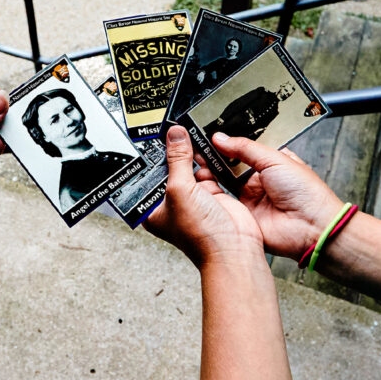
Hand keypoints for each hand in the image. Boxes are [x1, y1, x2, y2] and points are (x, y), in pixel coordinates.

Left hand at [143, 126, 263, 268]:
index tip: (154, 136)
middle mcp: (172, 203)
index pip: (148, 176)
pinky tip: (205, 149)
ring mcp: (193, 199)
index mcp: (154, 208)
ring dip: (191, 154)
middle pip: (169, 169)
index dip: (151, 157)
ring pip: (189, 167)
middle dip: (173, 152)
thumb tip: (174, 136)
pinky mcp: (212, 194)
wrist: (233, 247)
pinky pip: (207, 171)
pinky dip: (208, 161)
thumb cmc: (200, 236)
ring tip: (189, 136)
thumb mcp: (180, 190)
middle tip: (173, 132)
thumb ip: (177, 160)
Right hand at [211, 133, 343, 259]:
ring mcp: (250, 198)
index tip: (211, 136)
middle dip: (215, 157)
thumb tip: (222, 138)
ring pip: (223, 182)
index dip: (227, 143)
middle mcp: (258, 180)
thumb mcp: (275, 159)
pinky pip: (224, 201)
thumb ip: (246, 148)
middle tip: (199, 147)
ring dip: (212, 173)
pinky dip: (213, 193)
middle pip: (230, 165)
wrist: (312, 227)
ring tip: (198, 160)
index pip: (243, 148)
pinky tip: (203, 181)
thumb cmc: (307, 193)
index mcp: (270, 163)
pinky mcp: (243, 214)